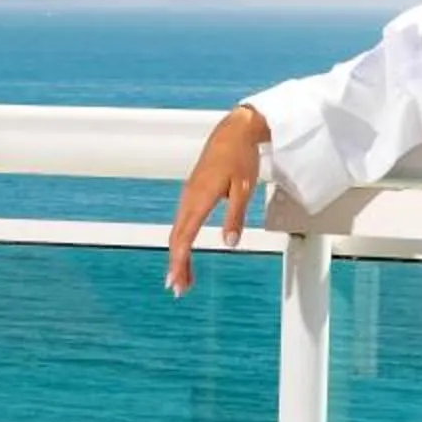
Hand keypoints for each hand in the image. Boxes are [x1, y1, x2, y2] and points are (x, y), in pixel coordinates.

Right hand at [166, 105, 268, 293]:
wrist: (234, 131)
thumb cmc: (240, 157)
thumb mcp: (244, 189)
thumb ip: (235, 217)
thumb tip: (229, 243)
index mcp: (199, 198)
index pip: (184, 237)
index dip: (179, 261)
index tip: (176, 281)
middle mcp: (189, 198)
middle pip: (176, 238)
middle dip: (176, 265)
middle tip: (178, 289)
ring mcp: (188, 195)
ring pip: (178, 231)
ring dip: (178, 256)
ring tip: (183, 279)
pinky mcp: (192, 193)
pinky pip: (182, 222)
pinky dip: (181, 241)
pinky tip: (186, 252)